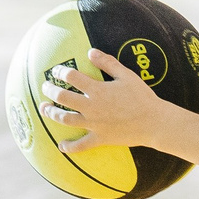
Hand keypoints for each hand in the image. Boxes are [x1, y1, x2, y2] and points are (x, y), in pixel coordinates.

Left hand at [40, 50, 166, 150]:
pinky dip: (69, 147)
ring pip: (65, 119)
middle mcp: (91, 107)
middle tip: (45, 87)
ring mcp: (94, 124)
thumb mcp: (126, 75)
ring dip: (51, 113)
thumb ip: (107, 62)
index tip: (57, 71)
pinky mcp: (99, 138)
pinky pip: (80, 145)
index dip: (61, 72)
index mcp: (97, 90)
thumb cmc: (142, 97)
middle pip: (63, 97)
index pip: (72, 77)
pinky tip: (61, 145)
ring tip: (44, 109)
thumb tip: (90, 51)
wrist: (154, 122)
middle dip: (50, 90)